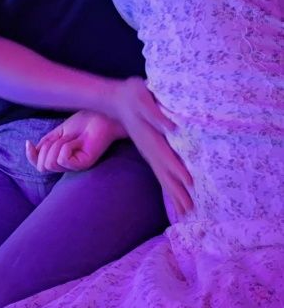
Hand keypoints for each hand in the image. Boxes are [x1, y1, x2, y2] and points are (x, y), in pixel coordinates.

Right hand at [25, 111, 125, 173]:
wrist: (99, 117)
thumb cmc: (82, 123)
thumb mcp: (56, 132)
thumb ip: (43, 143)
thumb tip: (29, 147)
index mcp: (60, 159)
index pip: (38, 165)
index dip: (31, 156)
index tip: (28, 142)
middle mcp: (67, 165)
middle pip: (43, 164)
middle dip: (49, 147)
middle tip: (65, 137)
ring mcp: (75, 166)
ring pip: (51, 162)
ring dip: (59, 145)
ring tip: (74, 138)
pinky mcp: (83, 164)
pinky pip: (62, 159)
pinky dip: (67, 147)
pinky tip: (79, 141)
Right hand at [111, 78, 193, 216]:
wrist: (115, 100)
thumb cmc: (132, 95)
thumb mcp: (142, 97)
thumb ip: (156, 113)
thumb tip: (172, 127)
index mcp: (150, 137)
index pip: (166, 156)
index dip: (178, 170)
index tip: (190, 184)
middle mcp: (149, 150)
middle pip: (164, 174)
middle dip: (177, 192)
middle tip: (190, 211)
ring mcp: (148, 153)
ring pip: (162, 177)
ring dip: (174, 195)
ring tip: (185, 213)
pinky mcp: (150, 154)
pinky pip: (160, 174)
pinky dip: (169, 187)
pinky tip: (175, 196)